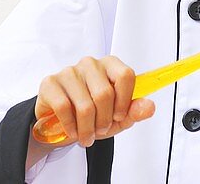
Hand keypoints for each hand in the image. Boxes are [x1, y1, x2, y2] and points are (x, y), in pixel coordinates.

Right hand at [35, 55, 154, 148]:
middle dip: (104, 121)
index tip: (119, 116)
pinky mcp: (51, 83)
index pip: (125, 75)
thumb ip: (135, 111)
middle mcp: (90, 64)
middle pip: (104, 94)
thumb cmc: (92, 115)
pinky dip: (70, 126)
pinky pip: (64, 108)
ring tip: (86, 134)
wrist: (61, 123)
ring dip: (87, 128)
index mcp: (110, 65)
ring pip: (85, 105)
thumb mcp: (117, 117)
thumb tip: (149, 107)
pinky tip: (72, 130)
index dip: (124, 101)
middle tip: (100, 130)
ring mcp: (69, 71)